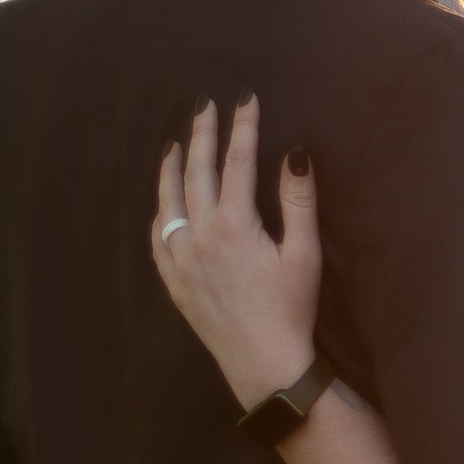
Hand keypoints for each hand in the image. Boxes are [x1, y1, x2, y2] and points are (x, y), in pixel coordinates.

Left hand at [152, 97, 322, 406]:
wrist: (264, 364)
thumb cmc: (292, 310)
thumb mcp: (305, 254)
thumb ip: (298, 201)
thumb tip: (296, 154)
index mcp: (234, 225)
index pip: (237, 162)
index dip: (242, 127)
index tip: (244, 99)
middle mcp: (200, 236)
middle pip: (197, 172)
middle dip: (202, 134)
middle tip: (204, 105)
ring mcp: (181, 259)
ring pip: (169, 200)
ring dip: (172, 167)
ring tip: (175, 143)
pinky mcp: (175, 282)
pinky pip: (158, 237)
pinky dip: (160, 210)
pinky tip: (164, 201)